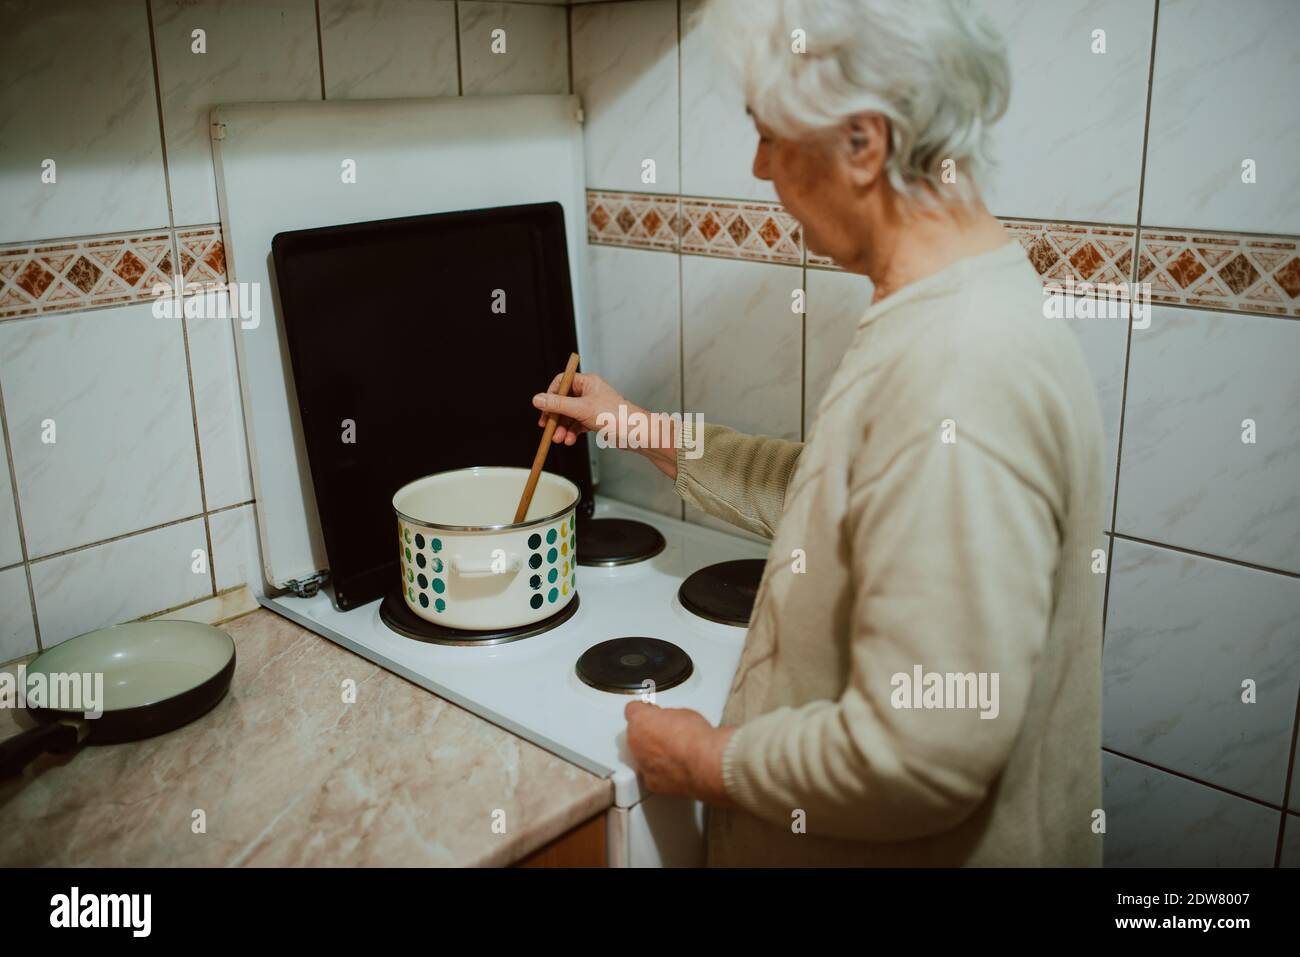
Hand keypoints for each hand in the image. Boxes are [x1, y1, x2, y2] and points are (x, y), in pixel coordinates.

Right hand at [532, 372, 679, 478]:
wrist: (635, 433)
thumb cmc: (616, 416)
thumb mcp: (581, 409)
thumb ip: (558, 405)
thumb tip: (538, 399)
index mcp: (587, 382)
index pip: (562, 382)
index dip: (551, 394)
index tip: (544, 407)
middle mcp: (589, 393)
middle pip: (563, 401)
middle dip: (555, 416)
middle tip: (547, 427)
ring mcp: (591, 407)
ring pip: (569, 416)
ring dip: (562, 428)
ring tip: (559, 439)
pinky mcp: (594, 420)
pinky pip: (576, 425)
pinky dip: (571, 433)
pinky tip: (569, 440)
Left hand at [624, 701, 735, 804]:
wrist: (707, 763)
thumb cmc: (697, 738)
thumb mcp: (683, 714)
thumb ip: (668, 717)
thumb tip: (671, 722)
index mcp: (641, 721)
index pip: (632, 710)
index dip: (644, 711)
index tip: (650, 712)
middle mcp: (636, 743)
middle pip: (635, 735)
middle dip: (648, 733)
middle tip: (667, 733)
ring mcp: (642, 764)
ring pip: (642, 756)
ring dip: (653, 754)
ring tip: (674, 752)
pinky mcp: (652, 782)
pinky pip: (652, 774)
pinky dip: (661, 772)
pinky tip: (676, 768)